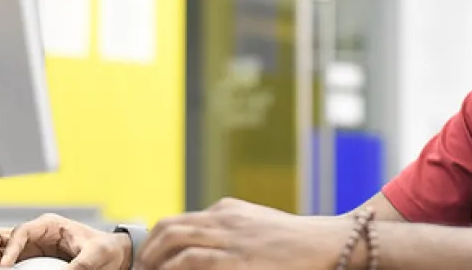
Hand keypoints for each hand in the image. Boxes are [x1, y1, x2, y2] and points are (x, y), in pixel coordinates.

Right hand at [0, 213, 132, 268]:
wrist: (112, 254)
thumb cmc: (105, 247)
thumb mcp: (94, 255)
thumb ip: (78, 266)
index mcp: (49, 225)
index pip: (20, 232)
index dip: (10, 249)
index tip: (5, 266)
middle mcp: (35, 234)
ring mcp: (30, 247)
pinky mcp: (30, 260)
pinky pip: (8, 263)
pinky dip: (2, 267)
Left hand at [137, 198, 352, 269]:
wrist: (323, 243)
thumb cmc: (294, 241)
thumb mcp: (258, 226)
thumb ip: (231, 229)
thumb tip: (204, 244)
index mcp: (227, 209)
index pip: (179, 220)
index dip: (156, 242)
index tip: (148, 261)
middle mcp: (224, 218)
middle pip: (169, 227)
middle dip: (148, 251)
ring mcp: (229, 237)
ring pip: (174, 240)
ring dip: (154, 261)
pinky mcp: (236, 259)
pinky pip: (192, 260)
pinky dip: (173, 269)